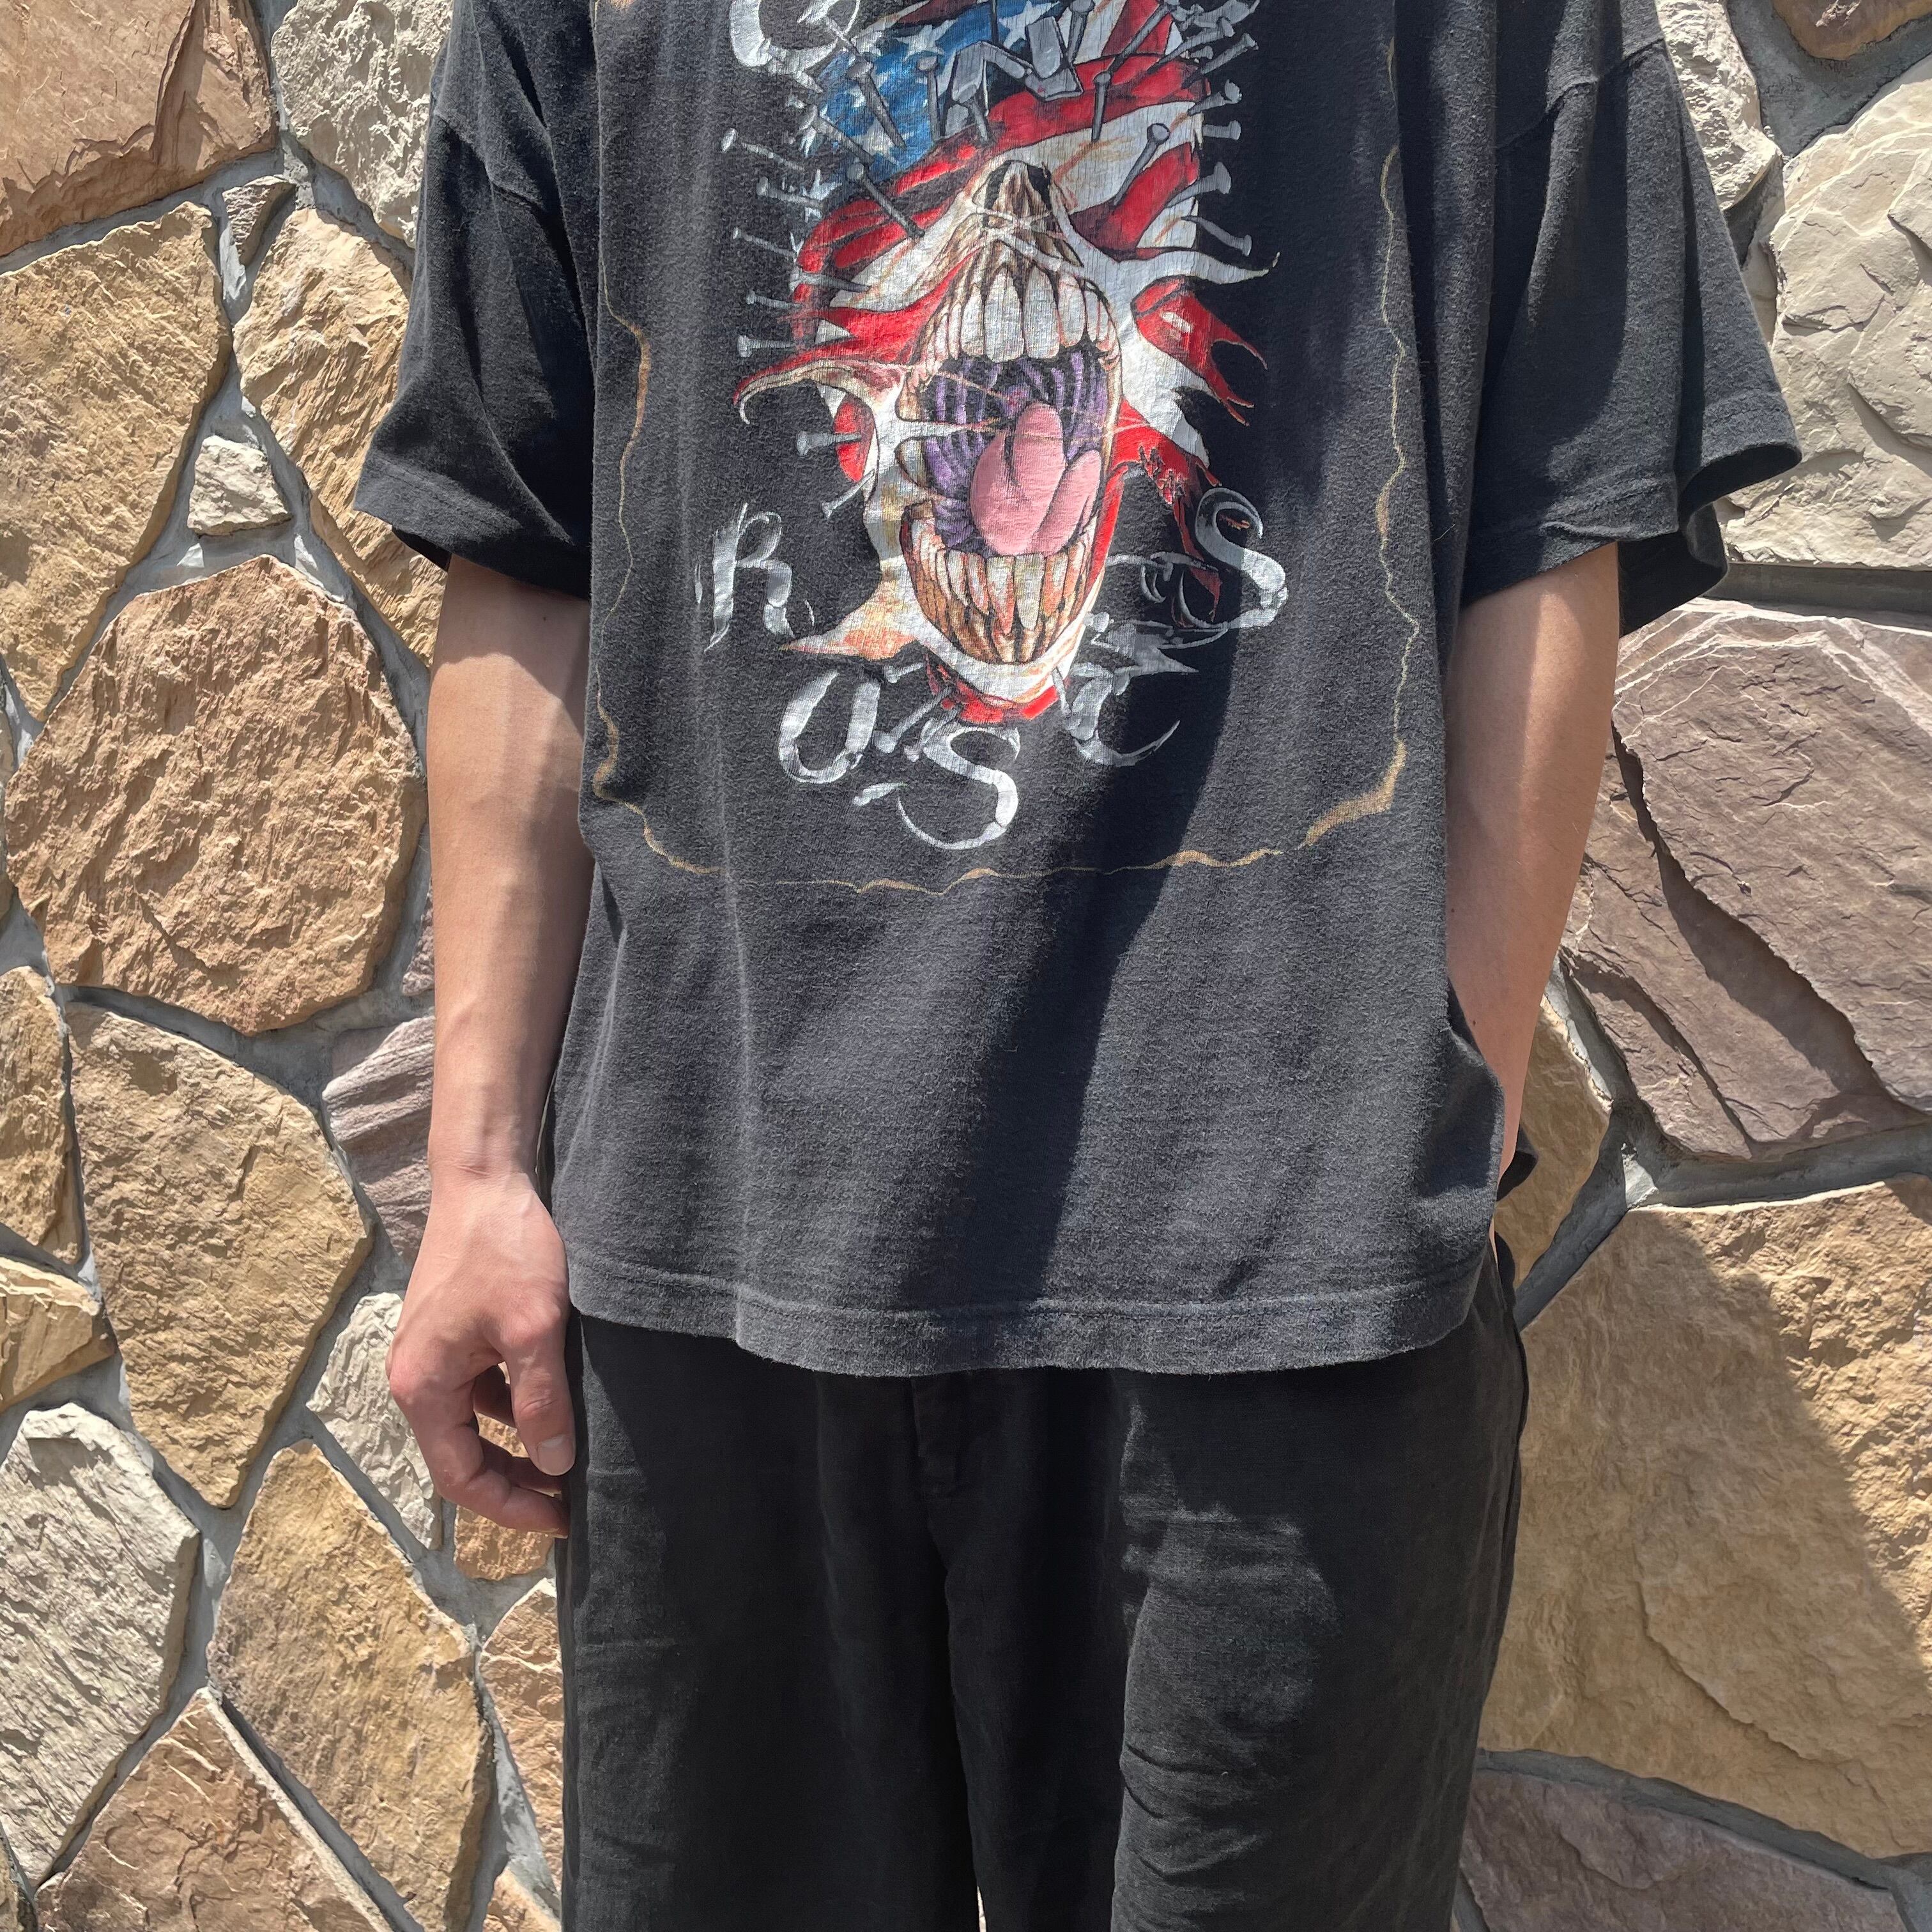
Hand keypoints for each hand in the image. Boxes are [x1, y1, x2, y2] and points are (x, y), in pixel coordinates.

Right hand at [387, 1167, 573, 1535]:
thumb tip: (554, 1467)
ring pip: (477, 1423)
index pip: (460, 1478)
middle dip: (517, 1483)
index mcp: (423, 1388)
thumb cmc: (505, 1249)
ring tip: (573, 1455)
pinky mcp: (455, 1332)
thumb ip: (542, 1401)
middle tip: (573, 1498)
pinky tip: (558, 1400)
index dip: (511, 1508)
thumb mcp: (534, 1328)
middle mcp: (418, 1378)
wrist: (484, 1179)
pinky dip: (518, 1405)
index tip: (563, 1521)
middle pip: (464, 1456)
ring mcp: (435, 1354)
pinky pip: (484, 1388)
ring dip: (520, 1443)